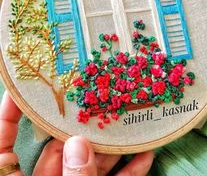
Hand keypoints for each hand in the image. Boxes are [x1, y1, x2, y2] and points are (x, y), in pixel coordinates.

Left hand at [0, 92, 153, 174]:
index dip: (11, 111)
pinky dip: (128, 170)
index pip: (5, 138)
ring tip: (126, 118)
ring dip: (110, 144)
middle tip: (95, 97)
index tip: (25, 87)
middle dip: (80, 123)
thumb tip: (79, 144)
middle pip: (57, 144)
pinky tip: (145, 155)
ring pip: (88, 159)